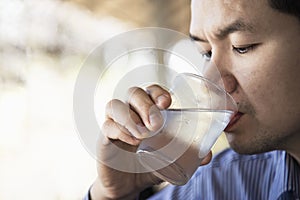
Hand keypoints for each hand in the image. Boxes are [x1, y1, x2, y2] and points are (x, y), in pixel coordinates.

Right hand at [91, 85, 211, 198]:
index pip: (150, 90)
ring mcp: (115, 124)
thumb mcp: (169, 157)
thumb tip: (207, 155)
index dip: (157, 91)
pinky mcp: (104, 138)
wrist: (128, 184)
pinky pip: (107, 126)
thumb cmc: (149, 164)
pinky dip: (119, 131)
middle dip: (145, 104)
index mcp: (147, 112)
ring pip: (115, 105)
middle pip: (133, 93)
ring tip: (143, 135)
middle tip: (156, 123)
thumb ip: (187, 155)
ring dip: (130, 117)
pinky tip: (132, 141)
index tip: (167, 102)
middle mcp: (130, 113)